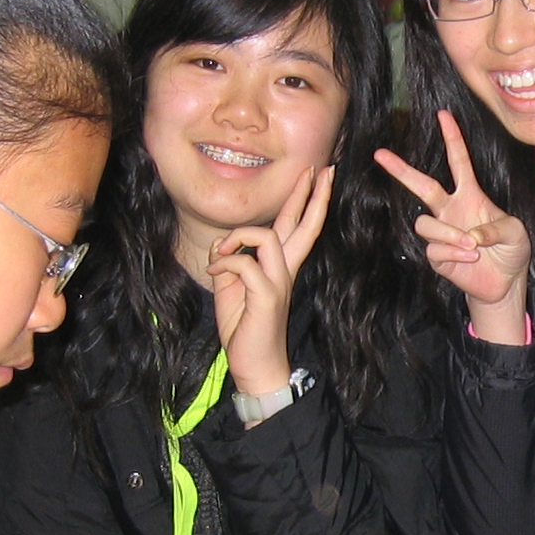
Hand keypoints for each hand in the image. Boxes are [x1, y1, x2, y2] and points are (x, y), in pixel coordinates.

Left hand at [208, 165, 331, 397]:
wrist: (254, 365)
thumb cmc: (244, 328)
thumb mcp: (230, 288)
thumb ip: (230, 262)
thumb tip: (223, 243)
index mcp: (280, 268)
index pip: (298, 227)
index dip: (309, 201)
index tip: (319, 176)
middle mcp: (286, 271)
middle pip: (303, 226)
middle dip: (310, 195)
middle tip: (322, 169)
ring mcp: (279, 282)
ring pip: (268, 237)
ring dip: (239, 236)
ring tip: (222, 249)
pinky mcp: (267, 295)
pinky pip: (244, 263)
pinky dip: (223, 262)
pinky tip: (213, 272)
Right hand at [373, 110, 531, 342]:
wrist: (506, 281)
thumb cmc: (512, 249)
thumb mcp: (516, 232)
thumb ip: (496, 228)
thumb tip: (471, 236)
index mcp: (471, 196)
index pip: (458, 161)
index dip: (452, 138)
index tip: (443, 114)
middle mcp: (451, 210)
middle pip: (422, 185)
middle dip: (401, 170)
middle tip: (380, 154)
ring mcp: (442, 233)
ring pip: (424, 223)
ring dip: (447, 234)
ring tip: (471, 246)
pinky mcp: (437, 256)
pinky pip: (434, 249)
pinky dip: (453, 253)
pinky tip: (468, 258)